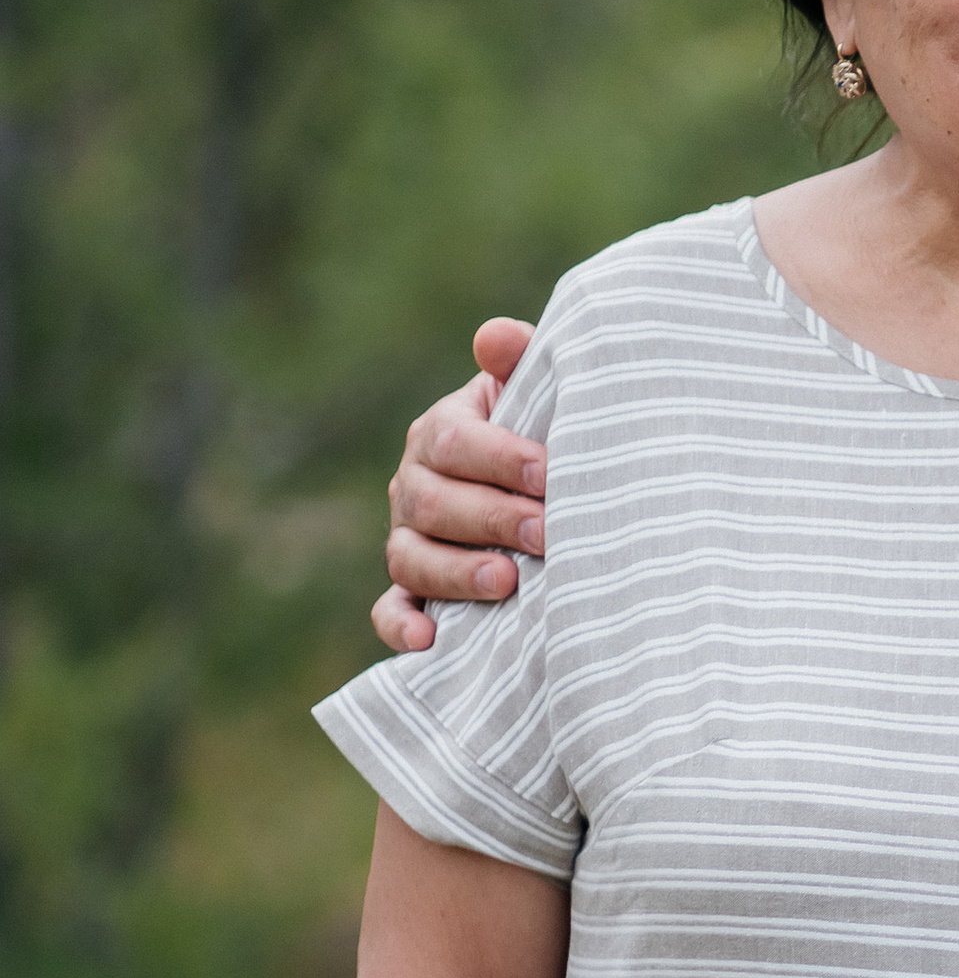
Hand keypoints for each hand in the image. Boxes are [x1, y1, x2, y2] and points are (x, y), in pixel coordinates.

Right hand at [374, 319, 543, 652]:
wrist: (537, 487)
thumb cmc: (541, 435)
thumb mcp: (531, 394)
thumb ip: (518, 361)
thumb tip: (496, 335)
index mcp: (441, 433)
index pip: (458, 444)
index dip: (502, 460)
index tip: (550, 475)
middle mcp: (414, 485)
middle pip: (435, 505)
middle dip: (493, 520)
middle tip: (546, 533)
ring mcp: (407, 539)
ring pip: (412, 558)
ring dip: (457, 573)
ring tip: (507, 583)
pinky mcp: (409, 590)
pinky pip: (390, 610)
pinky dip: (401, 627)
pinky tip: (429, 641)